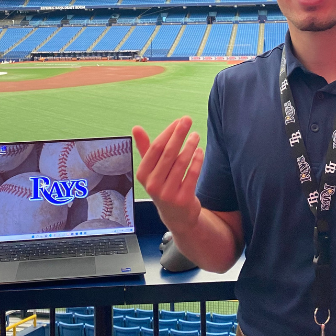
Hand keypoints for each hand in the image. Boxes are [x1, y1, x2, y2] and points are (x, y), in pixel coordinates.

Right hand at [133, 117, 204, 235]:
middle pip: (168, 153)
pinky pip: (192, 174)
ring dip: (190, 146)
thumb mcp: (152, 170)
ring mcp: (168, 193)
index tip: (178, 121)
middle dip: (179, 134)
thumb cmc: (163, 185)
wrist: (176, 216)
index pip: (156, 148)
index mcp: (143, 174)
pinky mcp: (183, 199)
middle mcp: (153, 185)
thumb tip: (136, 128)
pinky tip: (200, 151)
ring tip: (196, 135)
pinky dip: (197, 161)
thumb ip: (145, 149)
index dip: (168, 133)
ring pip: (181, 163)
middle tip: (188, 120)